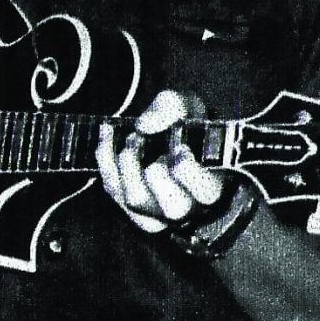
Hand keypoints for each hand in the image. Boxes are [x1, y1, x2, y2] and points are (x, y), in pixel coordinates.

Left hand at [95, 89, 224, 237]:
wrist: (169, 137)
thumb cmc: (187, 126)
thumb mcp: (189, 106)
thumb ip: (173, 108)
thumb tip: (144, 126)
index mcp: (214, 186)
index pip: (207, 193)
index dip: (190, 170)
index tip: (181, 146)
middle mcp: (189, 209)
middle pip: (174, 208)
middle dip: (157, 171)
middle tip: (154, 145)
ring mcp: (158, 214)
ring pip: (137, 200)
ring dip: (128, 164)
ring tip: (132, 138)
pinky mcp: (130, 209)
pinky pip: (113, 189)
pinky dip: (105, 158)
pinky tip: (107, 133)